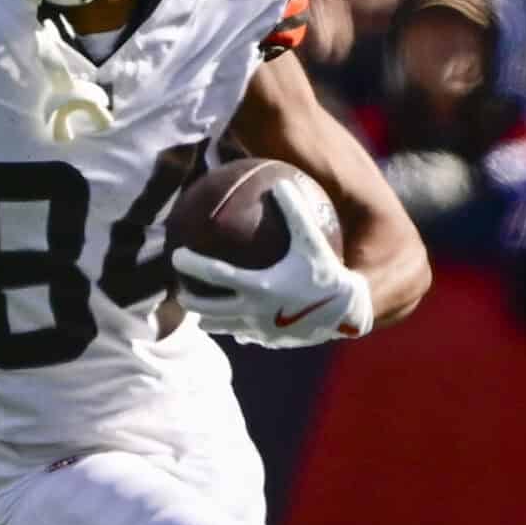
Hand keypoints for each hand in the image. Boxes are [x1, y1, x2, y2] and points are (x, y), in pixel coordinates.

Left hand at [173, 177, 373, 347]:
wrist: (349, 314)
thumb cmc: (329, 274)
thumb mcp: (312, 241)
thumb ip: (295, 212)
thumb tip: (280, 182)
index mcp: (258, 287)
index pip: (213, 275)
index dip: (191, 265)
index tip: (176, 256)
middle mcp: (253, 312)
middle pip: (207, 308)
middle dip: (188, 298)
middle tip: (179, 288)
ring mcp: (260, 331)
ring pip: (221, 326)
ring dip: (207, 317)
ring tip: (199, 308)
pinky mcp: (270, 342)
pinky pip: (245, 335)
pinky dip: (236, 327)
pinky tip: (238, 319)